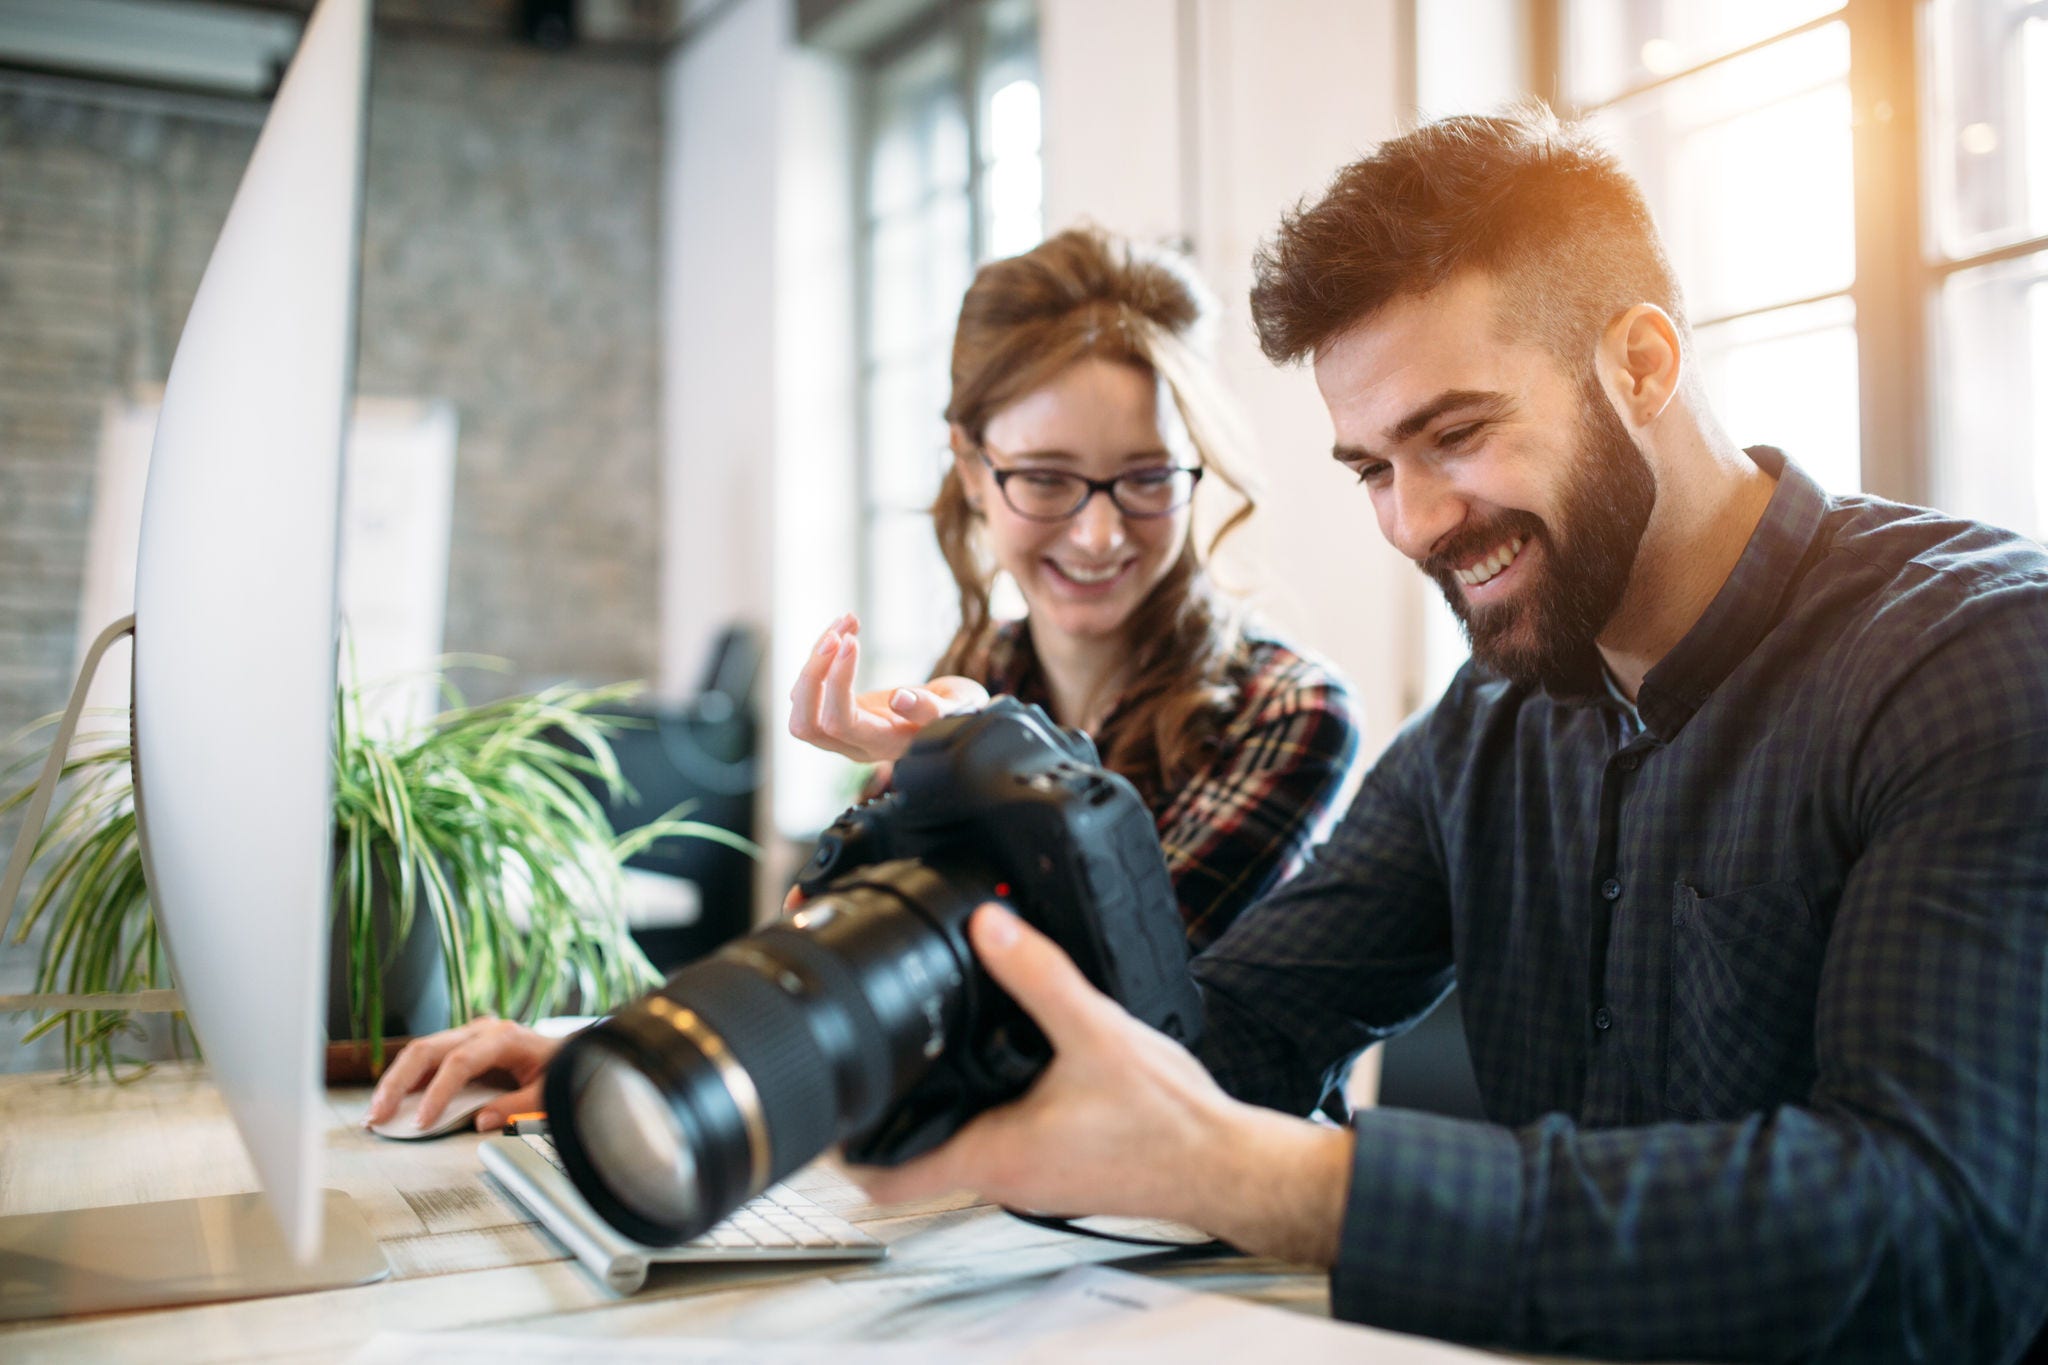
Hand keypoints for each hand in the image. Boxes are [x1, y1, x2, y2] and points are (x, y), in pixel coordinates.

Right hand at [363, 1018, 563, 1133]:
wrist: (572, 1052)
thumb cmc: (562, 1069)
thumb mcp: (548, 1091)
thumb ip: (517, 1107)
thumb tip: (481, 1122)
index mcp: (504, 1037)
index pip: (460, 1061)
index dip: (437, 1092)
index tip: (421, 1122)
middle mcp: (482, 1030)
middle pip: (428, 1049)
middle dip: (398, 1083)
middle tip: (377, 1115)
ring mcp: (469, 1035)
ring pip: (420, 1051)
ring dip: (395, 1082)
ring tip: (375, 1113)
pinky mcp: (461, 1046)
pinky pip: (428, 1061)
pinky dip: (406, 1081)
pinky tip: (390, 1102)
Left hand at [788, 614, 988, 762]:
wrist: (955, 715)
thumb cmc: (960, 712)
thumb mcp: (959, 709)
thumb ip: (931, 710)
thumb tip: (899, 698)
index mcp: (883, 746)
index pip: (841, 723)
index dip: (838, 682)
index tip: (852, 642)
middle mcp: (855, 743)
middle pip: (805, 725)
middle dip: (812, 675)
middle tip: (837, 635)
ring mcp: (842, 728)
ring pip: (801, 701)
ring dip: (816, 655)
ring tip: (848, 620)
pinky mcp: (838, 707)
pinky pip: (812, 684)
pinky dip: (822, 652)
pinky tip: (848, 627)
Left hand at [848, 906, 1352, 1265]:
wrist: (1225, 1163)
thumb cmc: (1169, 1125)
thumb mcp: (1096, 1032)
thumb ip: (1040, 976)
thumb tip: (991, 926)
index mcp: (994, 1155)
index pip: (887, 1178)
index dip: (844, 1146)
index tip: (824, 1107)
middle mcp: (1004, 1177)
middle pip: (914, 1155)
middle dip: (887, 1108)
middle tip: (871, 1053)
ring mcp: (1030, 1177)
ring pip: (957, 1144)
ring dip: (938, 1102)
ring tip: (929, 1048)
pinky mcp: (1057, 1166)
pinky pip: (1000, 1137)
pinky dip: (984, 1104)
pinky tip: (1004, 1062)